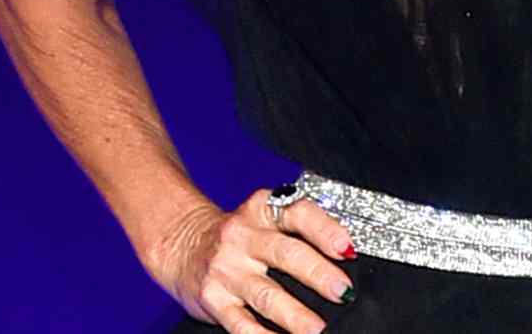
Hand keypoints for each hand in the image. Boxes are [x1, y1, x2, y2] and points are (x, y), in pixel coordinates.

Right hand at [148, 188, 356, 333]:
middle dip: (318, 275)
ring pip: (266, 294)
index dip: (326, 230)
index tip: (348, 249)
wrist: (184, 245)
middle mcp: (243, 236)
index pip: (299, 213)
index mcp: (262, 209)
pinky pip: (241, 322)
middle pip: (286, 254)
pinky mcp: (213, 298)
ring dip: (295, 315)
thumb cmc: (238, 234)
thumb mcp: (264, 216)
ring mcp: (226, 268)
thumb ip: (297, 227)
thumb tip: (346, 251)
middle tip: (343, 292)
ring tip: (317, 329)